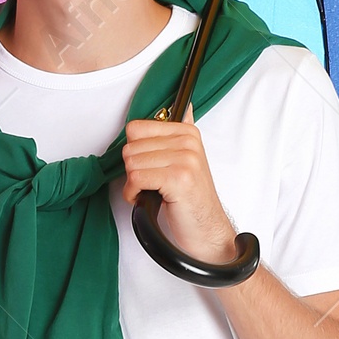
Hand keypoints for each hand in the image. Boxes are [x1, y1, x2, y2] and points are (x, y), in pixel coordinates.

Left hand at [121, 106, 240, 268]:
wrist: (207, 231)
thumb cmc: (191, 200)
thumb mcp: (188, 161)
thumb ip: (179, 134)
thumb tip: (184, 107)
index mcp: (187, 132)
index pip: (135, 129)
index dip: (135, 152)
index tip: (150, 166)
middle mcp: (187, 142)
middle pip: (130, 147)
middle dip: (133, 171)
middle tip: (152, 184)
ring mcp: (185, 159)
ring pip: (131, 164)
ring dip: (134, 185)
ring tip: (153, 192)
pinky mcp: (178, 178)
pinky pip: (136, 178)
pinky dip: (134, 195)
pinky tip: (150, 199)